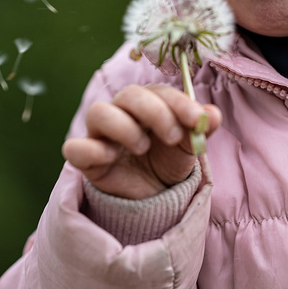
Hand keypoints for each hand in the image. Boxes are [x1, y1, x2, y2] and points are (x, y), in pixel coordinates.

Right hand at [62, 83, 220, 198]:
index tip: (196, 119)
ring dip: (124, 127)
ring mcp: (101, 135)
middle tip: (174, 136)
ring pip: (98, 112)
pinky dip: (91, 150)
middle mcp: (122, 112)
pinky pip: (75, 148)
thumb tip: (212, 115)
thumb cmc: (169, 163)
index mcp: (149, 104)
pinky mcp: (87, 159)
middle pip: (129, 95)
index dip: (179, 102)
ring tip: (143, 148)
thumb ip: (200, 129)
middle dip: (155, 112)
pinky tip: (112, 158)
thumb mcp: (189, 147)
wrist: (154, 197)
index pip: (159, 91)